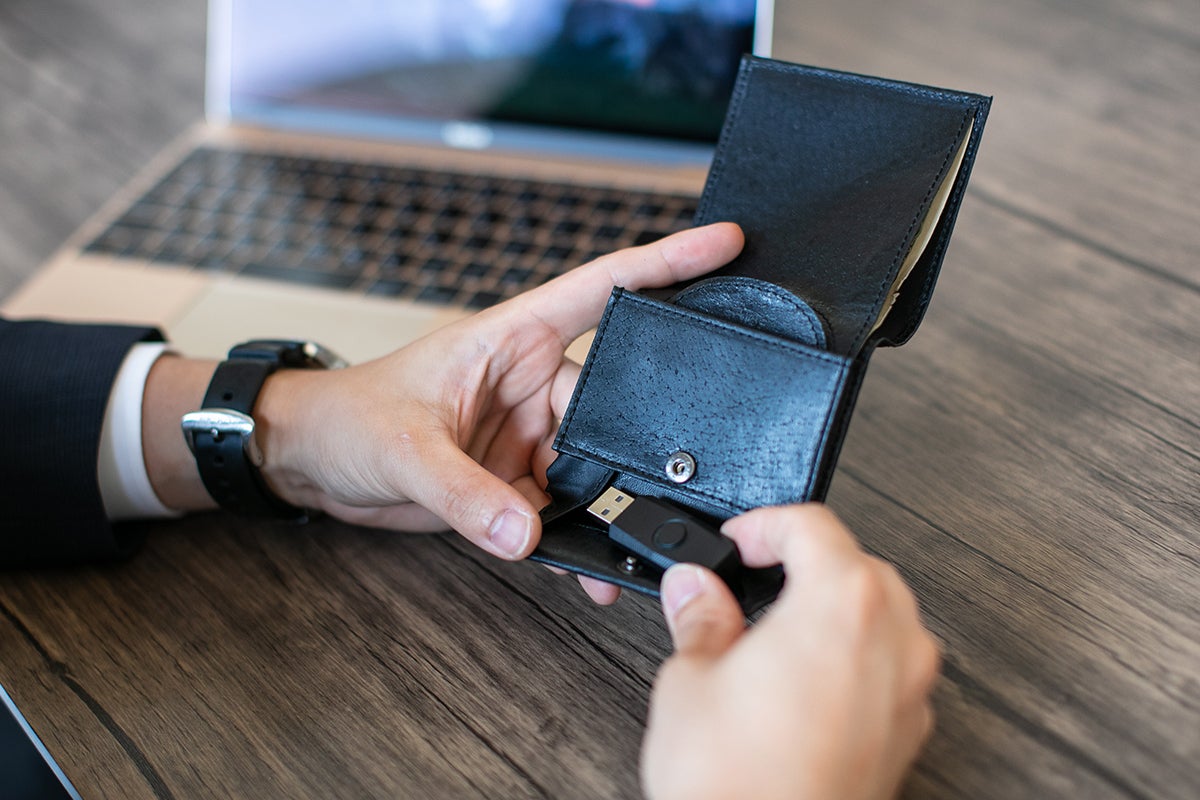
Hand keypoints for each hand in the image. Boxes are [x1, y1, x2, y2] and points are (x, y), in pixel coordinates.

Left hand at [250, 223, 743, 600]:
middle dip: (635, 444)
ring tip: (616, 543)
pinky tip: (587, 568)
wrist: (313, 463)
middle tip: (657, 483)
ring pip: (593, 466)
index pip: (603, 288)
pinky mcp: (516, 479)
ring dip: (604, 507)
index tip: (726, 245)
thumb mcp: (405, 446)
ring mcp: (529, 432)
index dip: (667, 262)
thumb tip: (527, 532)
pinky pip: (562, 509)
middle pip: (612, 403)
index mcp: (513, 339)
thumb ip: (467, 493)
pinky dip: (575, 539)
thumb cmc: (348, 416)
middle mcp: (531, 381)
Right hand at [641, 504, 939, 799]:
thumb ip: (700, 617)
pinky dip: (851, 658)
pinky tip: (800, 683)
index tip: (736, 542)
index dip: (764, 525)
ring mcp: (908, 691)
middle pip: (858, 565)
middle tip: (748, 579)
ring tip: (772, 633)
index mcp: (843, 602)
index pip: (812, 525)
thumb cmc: (737, 782)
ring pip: (884, 617)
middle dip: (803, 563)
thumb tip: (695, 589)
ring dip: (833, 609)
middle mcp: (892, 640)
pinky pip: (889, 669)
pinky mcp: (907, 735)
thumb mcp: (691, 679)